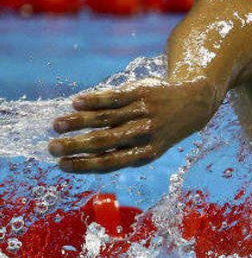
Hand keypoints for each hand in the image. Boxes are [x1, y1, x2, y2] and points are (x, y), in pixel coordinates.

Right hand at [48, 79, 218, 173]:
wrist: (193, 104)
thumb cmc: (160, 130)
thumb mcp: (148, 146)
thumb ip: (119, 151)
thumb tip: (78, 158)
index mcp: (145, 153)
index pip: (110, 162)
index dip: (84, 165)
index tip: (60, 165)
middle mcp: (144, 133)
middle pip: (104, 141)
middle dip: (76, 146)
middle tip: (52, 148)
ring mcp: (143, 112)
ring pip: (106, 118)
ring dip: (78, 122)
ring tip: (56, 125)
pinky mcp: (141, 93)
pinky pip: (114, 97)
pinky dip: (94, 100)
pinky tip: (75, 103)